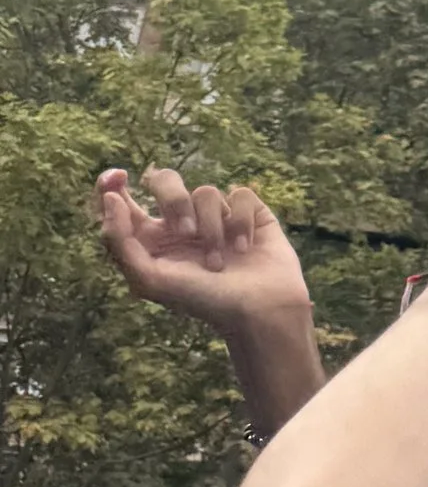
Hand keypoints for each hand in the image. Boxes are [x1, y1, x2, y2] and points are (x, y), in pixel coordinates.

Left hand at [94, 171, 312, 332]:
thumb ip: (119, 241)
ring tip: (220, 261)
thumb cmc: (202, 300)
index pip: (124, 200)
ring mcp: (217, 217)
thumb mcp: (149, 280)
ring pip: (205, 192)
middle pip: (165, 182)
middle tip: (186, 232)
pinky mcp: (249, 213)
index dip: (113, 183)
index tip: (119, 176)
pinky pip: (240, 194)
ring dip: (212, 228)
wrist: (258, 311)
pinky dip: (241, 222)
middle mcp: (182, 224)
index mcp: (152, 239)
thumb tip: (110, 198)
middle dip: (175, 202)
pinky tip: (244, 248)